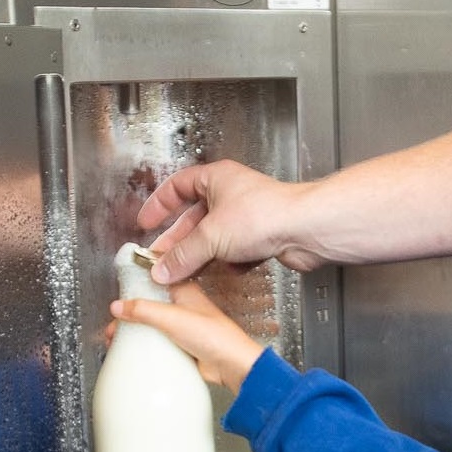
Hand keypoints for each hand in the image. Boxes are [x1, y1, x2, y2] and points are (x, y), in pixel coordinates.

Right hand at [109, 279, 266, 394]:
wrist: (231, 366)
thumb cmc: (214, 337)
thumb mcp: (172, 318)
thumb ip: (143, 310)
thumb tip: (118, 306)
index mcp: (183, 290)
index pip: (154, 277)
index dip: (135, 280)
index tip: (117, 286)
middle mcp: (182, 306)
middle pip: (149, 302)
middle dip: (129, 311)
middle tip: (114, 320)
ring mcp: (182, 326)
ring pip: (152, 323)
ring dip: (135, 329)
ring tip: (116, 337)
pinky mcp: (182, 344)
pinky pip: (158, 341)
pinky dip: (145, 344)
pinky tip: (134, 350)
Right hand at [138, 160, 327, 282]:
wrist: (305, 230)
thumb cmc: (265, 215)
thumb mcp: (210, 236)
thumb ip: (182, 255)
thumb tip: (162, 269)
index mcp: (215, 179)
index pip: (177, 187)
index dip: (159, 205)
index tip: (146, 223)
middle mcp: (231, 194)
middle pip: (194, 218)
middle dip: (178, 240)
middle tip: (161, 258)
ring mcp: (247, 216)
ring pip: (215, 238)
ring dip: (202, 256)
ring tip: (186, 272)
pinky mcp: (262, 237)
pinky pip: (236, 252)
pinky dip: (230, 262)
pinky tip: (227, 270)